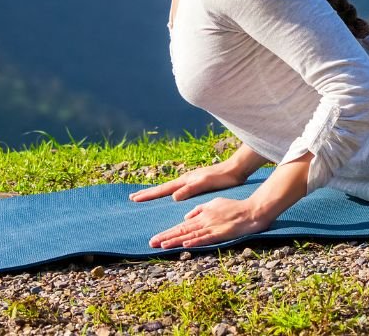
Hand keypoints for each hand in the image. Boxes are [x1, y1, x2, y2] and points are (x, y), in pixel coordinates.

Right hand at [128, 162, 245, 202]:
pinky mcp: (197, 183)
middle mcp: (185, 180)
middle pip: (162, 188)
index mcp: (185, 181)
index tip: (134, 199)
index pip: (162, 190)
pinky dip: (169, 192)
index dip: (148, 195)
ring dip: (157, 192)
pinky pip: (178, 189)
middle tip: (133, 197)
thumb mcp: (205, 184)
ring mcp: (191, 180)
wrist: (236, 169)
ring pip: (169, 188)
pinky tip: (171, 195)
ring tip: (147, 195)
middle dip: (148, 193)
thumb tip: (172, 197)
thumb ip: (190, 190)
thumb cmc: (222, 178)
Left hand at [148, 197, 272, 247]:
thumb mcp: (213, 203)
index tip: (155, 238)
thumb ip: (199, 209)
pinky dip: (196, 241)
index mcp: (201, 215)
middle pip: (182, 231)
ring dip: (176, 241)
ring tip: (162, 245)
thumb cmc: (234, 207)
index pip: (181, 226)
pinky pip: (206, 238)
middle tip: (151, 243)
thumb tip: (185, 217)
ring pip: (191, 235)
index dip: (167, 233)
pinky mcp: (221, 233)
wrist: (251, 210)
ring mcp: (212, 227)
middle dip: (166, 237)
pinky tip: (186, 244)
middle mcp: (204, 221)